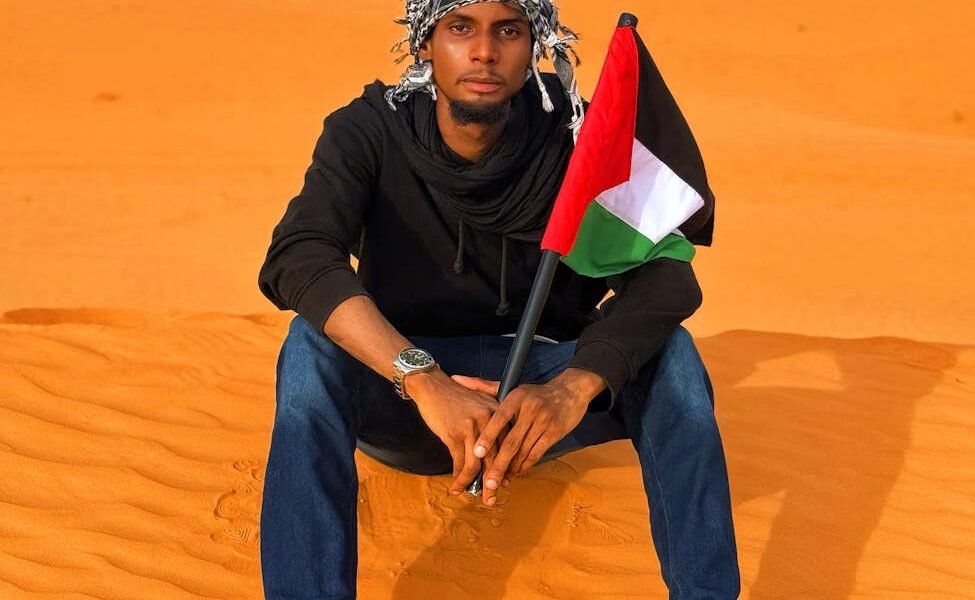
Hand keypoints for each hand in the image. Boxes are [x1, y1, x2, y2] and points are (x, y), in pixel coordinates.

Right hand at [405, 368, 510, 499]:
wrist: (432, 386)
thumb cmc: (455, 397)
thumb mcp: (480, 403)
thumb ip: (490, 424)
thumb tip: (492, 454)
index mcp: (498, 413)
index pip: (507, 445)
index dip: (506, 467)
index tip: (505, 483)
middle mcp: (489, 421)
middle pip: (495, 457)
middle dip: (493, 482)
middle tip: (492, 498)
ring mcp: (471, 428)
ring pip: (477, 464)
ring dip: (475, 485)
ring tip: (475, 497)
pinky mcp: (454, 434)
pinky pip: (459, 463)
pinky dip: (458, 478)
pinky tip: (456, 486)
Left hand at [452, 368, 604, 506]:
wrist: (570, 391)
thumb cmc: (535, 392)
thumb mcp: (511, 387)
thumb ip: (482, 386)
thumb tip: (456, 378)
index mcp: (516, 398)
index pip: (499, 419)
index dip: (488, 437)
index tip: (476, 453)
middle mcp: (530, 410)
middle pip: (511, 442)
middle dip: (498, 465)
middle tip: (488, 483)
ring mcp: (544, 422)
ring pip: (523, 451)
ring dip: (511, 468)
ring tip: (499, 481)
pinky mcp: (554, 433)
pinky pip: (537, 453)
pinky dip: (525, 465)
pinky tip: (516, 472)